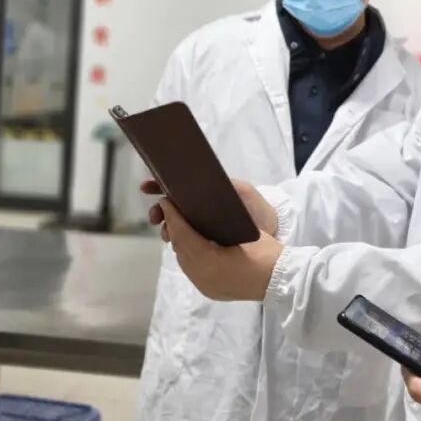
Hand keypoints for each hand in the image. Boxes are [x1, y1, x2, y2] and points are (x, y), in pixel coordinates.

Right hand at [143, 177, 278, 236]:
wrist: (273, 231)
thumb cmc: (257, 208)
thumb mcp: (242, 192)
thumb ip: (225, 185)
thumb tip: (201, 177)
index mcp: (207, 193)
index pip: (179, 187)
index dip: (161, 185)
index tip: (147, 187)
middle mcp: (202, 209)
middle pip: (172, 207)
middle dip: (159, 210)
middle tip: (154, 216)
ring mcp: (203, 226)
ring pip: (176, 225)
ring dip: (166, 226)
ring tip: (165, 231)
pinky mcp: (207, 243)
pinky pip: (187, 241)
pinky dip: (177, 240)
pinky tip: (174, 241)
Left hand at [158, 199, 282, 300]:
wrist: (281, 281)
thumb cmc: (267, 253)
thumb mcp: (244, 232)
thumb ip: (220, 224)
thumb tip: (203, 210)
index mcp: (210, 261)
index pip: (183, 235)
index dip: (173, 217)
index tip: (167, 202)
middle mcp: (202, 277)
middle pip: (179, 248)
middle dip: (174, 228)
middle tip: (173, 210)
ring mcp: (205, 286)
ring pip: (183, 260)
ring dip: (180, 242)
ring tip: (182, 225)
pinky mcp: (209, 291)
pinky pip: (192, 270)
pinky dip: (189, 255)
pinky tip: (193, 245)